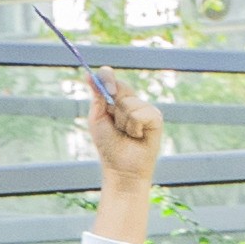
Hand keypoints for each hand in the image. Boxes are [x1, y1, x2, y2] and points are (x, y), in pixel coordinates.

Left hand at [84, 67, 167, 229]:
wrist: (121, 167)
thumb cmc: (108, 145)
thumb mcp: (97, 119)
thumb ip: (97, 98)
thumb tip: (88, 76)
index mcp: (114, 99)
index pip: (109, 77)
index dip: (106, 78)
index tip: (104, 89)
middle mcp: (130, 100)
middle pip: (120, 87)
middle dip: (113, 106)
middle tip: (115, 125)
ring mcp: (144, 108)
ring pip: (129, 103)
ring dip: (123, 122)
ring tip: (128, 134)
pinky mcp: (156, 117)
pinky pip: (142, 113)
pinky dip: (135, 127)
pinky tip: (138, 136)